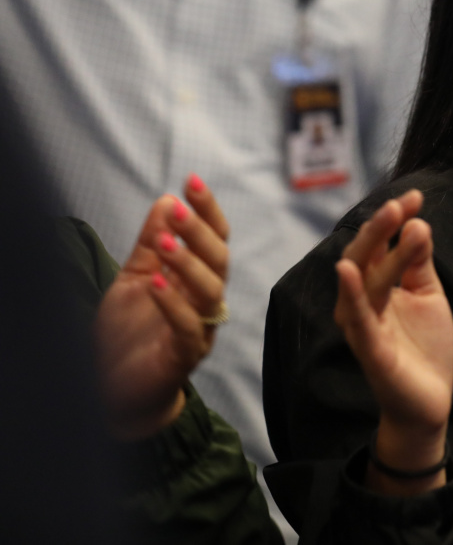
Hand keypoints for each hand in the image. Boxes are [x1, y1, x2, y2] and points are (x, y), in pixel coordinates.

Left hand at [96, 175, 229, 440]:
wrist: (115, 389)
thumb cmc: (128, 334)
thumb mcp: (133, 278)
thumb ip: (150, 243)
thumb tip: (167, 200)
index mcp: (196, 279)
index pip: (214, 238)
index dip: (207, 210)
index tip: (192, 181)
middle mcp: (205, 301)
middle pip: (219, 260)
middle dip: (201, 232)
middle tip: (180, 208)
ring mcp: (200, 329)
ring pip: (210, 291)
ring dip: (188, 263)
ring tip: (164, 242)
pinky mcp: (184, 356)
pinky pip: (189, 327)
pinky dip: (172, 304)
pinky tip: (154, 283)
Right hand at [334, 190, 452, 492]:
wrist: (429, 401)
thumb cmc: (424, 346)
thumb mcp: (428, 295)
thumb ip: (418, 263)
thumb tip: (418, 224)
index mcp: (378, 286)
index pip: (381, 245)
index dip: (396, 220)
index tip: (416, 196)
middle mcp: (363, 302)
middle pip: (365, 257)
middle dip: (380, 227)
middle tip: (399, 203)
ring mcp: (364, 325)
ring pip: (364, 280)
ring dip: (376, 248)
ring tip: (391, 219)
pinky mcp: (369, 350)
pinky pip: (357, 319)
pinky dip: (351, 294)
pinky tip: (347, 272)